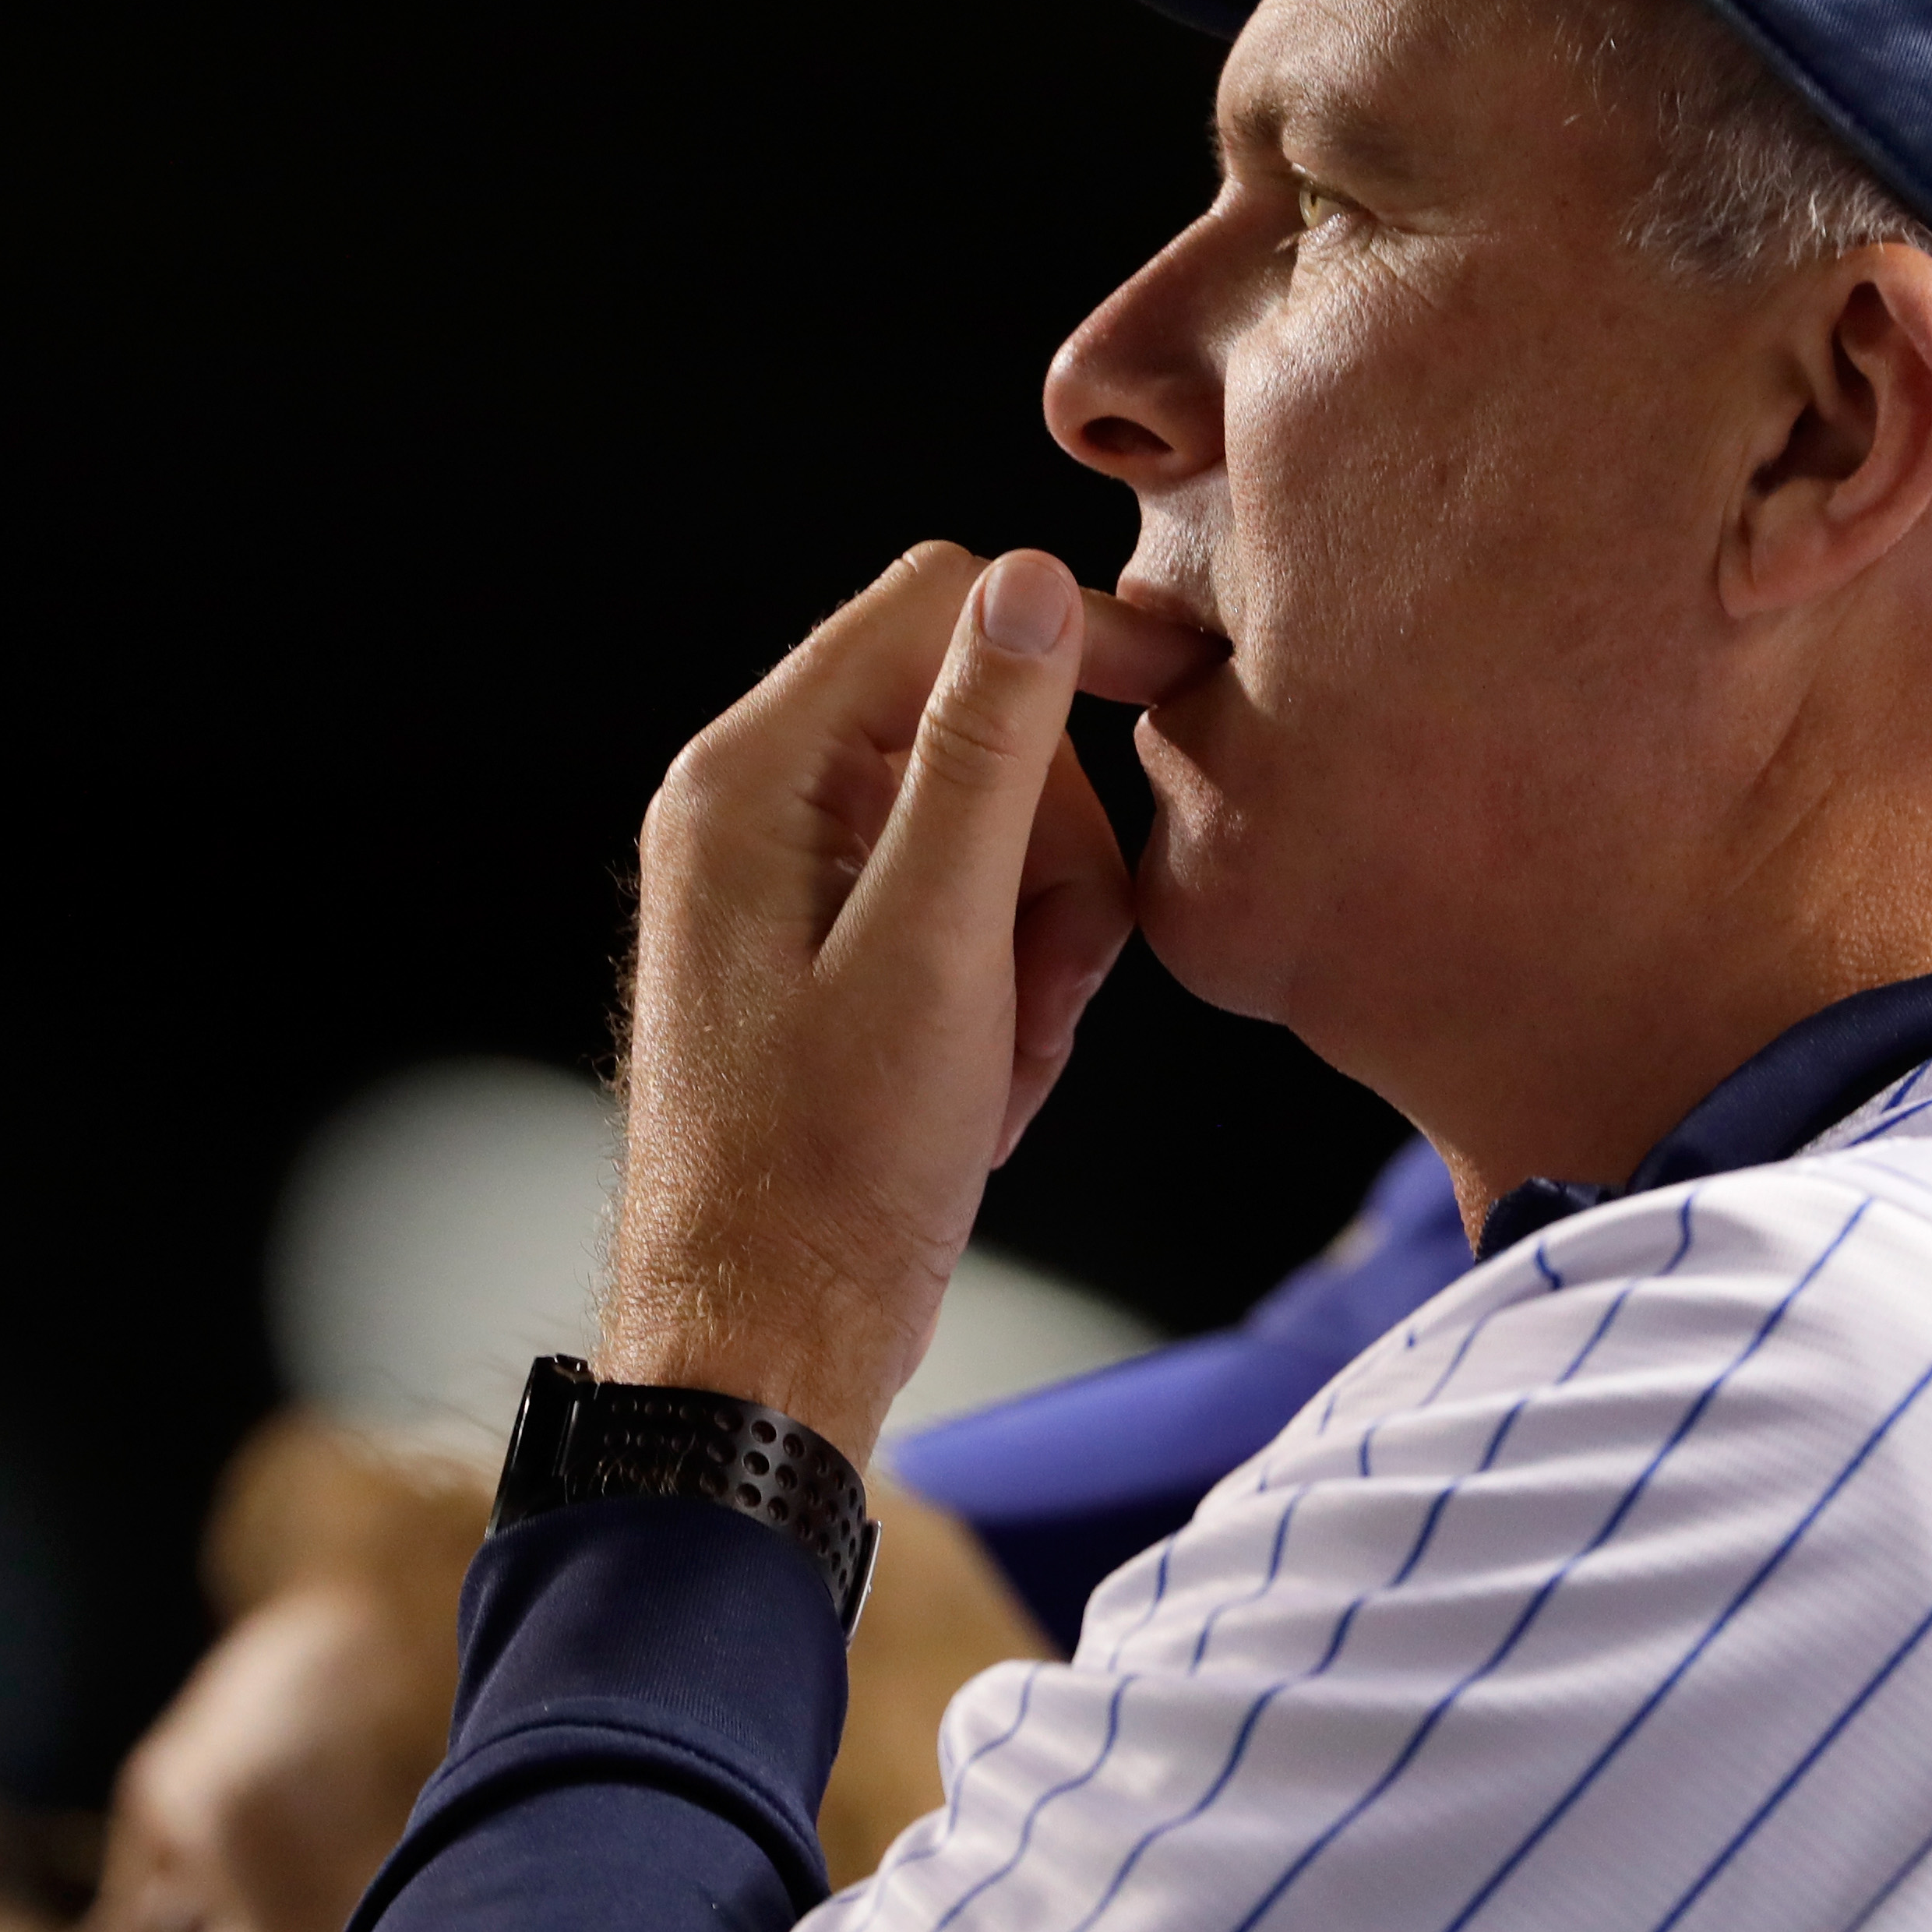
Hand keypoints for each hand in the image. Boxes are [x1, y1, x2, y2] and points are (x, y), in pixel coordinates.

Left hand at [594, 544, 1221, 1466]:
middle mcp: (753, 809)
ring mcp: (784, 885)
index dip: (1069, 644)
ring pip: (987, 827)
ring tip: (1014, 1053)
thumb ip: (984, 754)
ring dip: (1040, 934)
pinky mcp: (824, 956)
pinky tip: (989, 1086)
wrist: (763, 1347)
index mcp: (752, 778)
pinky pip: (962, 913)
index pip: (939, 605)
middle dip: (1052, 845)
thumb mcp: (937, 945)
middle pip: (975, 720)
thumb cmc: (830, 1171)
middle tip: (1057, 978)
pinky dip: (1006, 990)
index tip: (1178, 703)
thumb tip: (1033, 583)